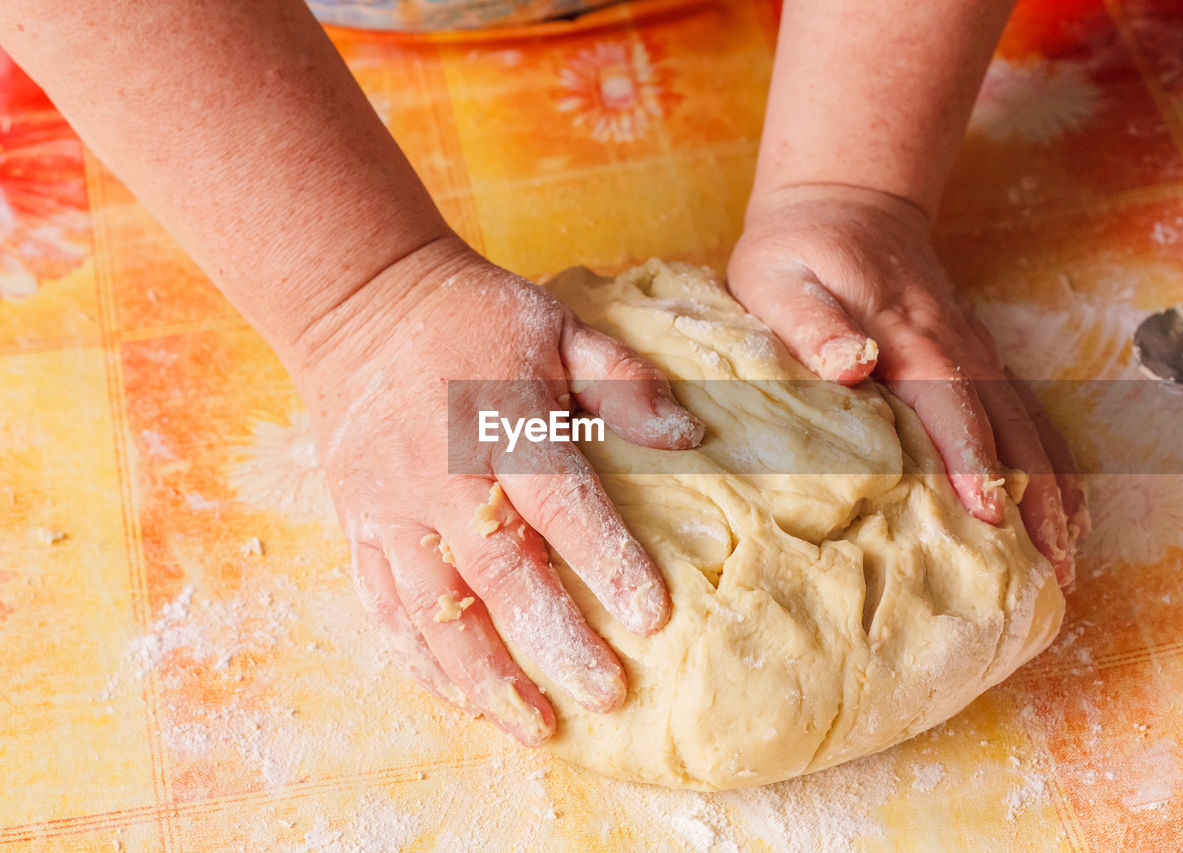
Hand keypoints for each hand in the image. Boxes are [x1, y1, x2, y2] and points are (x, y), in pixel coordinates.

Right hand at [286, 236, 702, 744]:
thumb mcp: (558, 326)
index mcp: (500, 421)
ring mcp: (389, 507)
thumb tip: (688, 435)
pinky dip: (419, 659)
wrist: (361, 302)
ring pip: (432, 607)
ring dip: (483, 674)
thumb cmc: (475, 319)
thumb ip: (622, 380)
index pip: (559, 503)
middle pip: (497, 572)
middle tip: (606, 695)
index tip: (650, 617)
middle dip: (553, 642)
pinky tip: (459, 700)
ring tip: (534, 726)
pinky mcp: (356, 526)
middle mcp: (440, 475)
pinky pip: (382, 606)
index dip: (606, 560)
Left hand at [728, 184, 1087, 586]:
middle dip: (1037, 498)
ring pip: (1030, 424)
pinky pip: (1027, 415)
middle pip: (1011, 425)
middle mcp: (957, 346)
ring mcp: (975, 352)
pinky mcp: (978, 359)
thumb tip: (852, 365)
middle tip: (1052, 570)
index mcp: (909, 335)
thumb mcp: (780, 279)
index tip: (991, 514)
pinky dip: (1054, 464)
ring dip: (1057, 489)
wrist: (847, 204)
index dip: (972, 459)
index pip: (951, 402)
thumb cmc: (800, 251)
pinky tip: (1066, 511)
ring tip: (1070, 560)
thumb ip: (812, 324)